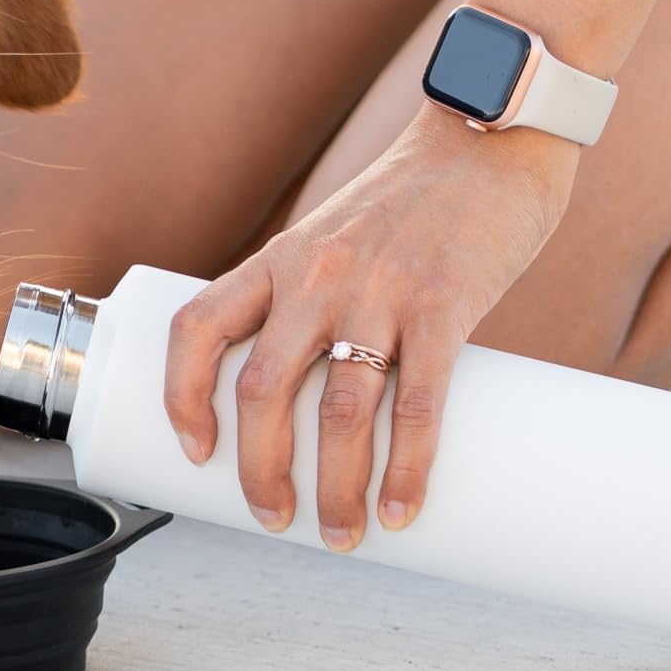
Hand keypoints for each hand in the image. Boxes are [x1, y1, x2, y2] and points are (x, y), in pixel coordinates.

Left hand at [163, 108, 578, 546]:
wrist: (489, 134)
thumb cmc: (416, 200)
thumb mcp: (337, 237)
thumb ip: (320, 300)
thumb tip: (321, 399)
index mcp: (278, 259)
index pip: (196, 327)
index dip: (180, 396)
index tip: (192, 453)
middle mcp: (314, 274)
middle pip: (261, 389)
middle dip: (259, 470)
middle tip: (273, 520)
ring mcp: (379, 289)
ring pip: (338, 410)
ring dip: (335, 488)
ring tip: (343, 535)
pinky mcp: (446, 304)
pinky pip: (418, 403)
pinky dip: (407, 468)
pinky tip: (401, 508)